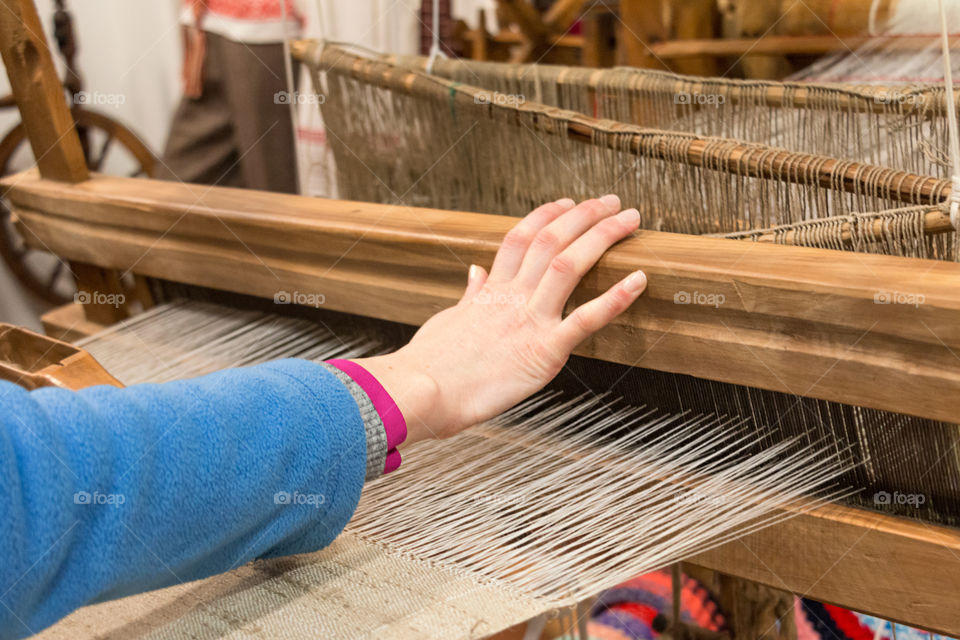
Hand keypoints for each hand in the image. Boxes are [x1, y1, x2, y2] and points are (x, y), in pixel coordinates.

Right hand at [355, 195, 646, 442]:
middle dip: (584, 216)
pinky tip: (640, 279)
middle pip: (550, 240)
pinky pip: (586, 319)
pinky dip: (616, 298)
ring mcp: (528, 321)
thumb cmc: (429, 366)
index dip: (546, 215)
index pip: (520, 238)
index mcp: (490, 292)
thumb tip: (475, 272)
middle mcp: (511, 298)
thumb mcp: (447, 322)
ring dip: (602, 237)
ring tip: (630, 220)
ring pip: (568, 265)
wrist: (419, 393)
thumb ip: (469, 296)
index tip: (566, 201)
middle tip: (611, 201)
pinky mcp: (544, 351)